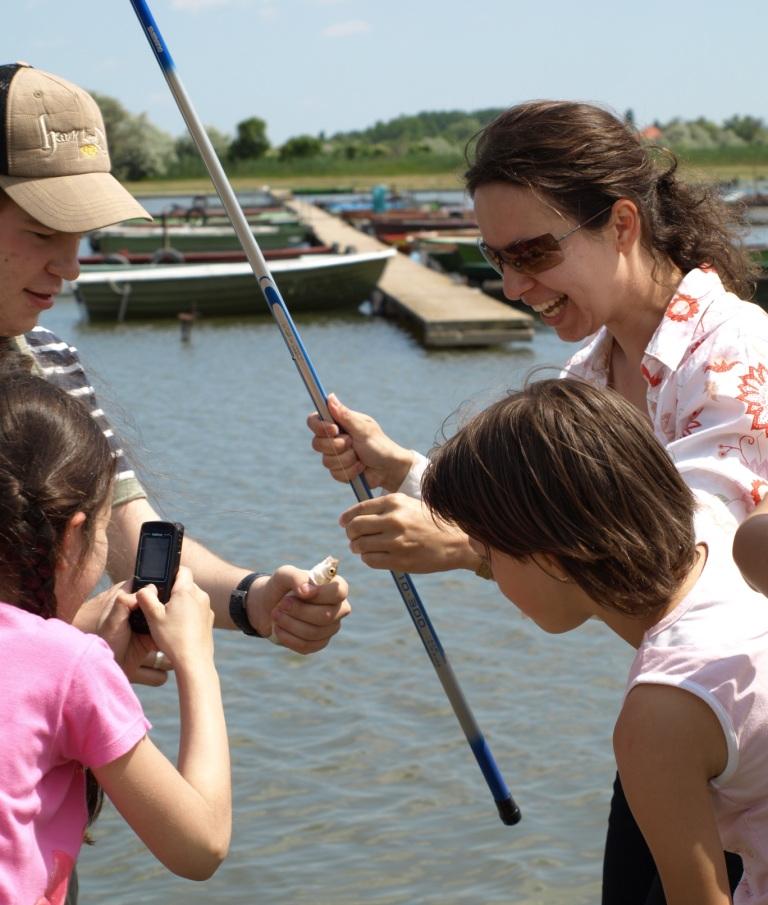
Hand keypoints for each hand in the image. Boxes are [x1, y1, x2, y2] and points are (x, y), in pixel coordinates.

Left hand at [94, 584, 171, 686]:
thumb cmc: (105, 640)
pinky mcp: (154, 633)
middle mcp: (139, 607)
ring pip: (163, 611)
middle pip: (157, 595)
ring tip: (180, 613)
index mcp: (127, 597)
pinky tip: (177, 627)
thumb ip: (125, 603)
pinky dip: (171, 627)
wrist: (111, 665)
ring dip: (170, 612)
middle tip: (176, 600)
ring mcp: (147, 620)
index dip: (155, 579)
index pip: (143, 581)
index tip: (169, 580)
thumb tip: (147, 589)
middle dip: (166, 597)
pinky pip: (166, 627)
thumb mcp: (112, 620)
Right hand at [133, 566, 213, 668]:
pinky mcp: (210, 620)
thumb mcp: (153, 617)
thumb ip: (146, 598)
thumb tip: (144, 588)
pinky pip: (198, 610)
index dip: (170, 572)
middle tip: (160, 605)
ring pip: (192, 597)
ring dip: (181, 603)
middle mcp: (200, 595)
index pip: (182, 570)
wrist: (194, 661)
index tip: (161, 583)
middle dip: (173, 591)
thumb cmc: (172, 638)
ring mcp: (207, 608)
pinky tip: (179, 628)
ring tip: (168, 619)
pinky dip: (189, 614)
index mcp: (187, 590)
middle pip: (186, 584)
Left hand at [246, 566, 350, 654]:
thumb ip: (296, 577)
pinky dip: (288, 637)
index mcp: (335, 587)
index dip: (321, 594)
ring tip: (276, 614)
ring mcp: (331, 627)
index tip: (301, 592)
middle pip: (326, 616)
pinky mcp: (319, 643)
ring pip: (314, 632)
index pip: (339, 592)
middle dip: (299, 611)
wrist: (269, 607)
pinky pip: (306, 645)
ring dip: (290, 623)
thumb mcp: (284, 575)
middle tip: (281, 605)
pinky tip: (278, 628)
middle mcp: (338, 608)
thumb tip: (306, 591)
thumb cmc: (281, 587)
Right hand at [307, 393, 415, 491]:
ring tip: (360, 457)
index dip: (319, 427)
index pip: (314, 420)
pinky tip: (360, 467)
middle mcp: (333, 438)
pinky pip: (335, 473)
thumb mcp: (363, 429)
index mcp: (338, 424)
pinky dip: (350, 471)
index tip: (334, 430)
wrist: (389, 469)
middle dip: (337, 446)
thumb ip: (345, 416)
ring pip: (326, 460)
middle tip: (353, 444)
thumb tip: (330, 397)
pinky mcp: (338, 470)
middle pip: (317, 443)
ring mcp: (335, 455)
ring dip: (347, 459)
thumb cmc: (379, 445)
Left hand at [339, 493, 480, 573]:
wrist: (456, 541)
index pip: (359, 509)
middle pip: (355, 527)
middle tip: (354, 538)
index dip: (347, 518)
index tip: (344, 523)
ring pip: (360, 545)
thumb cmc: (429, 522)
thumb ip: (384, 508)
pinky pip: (370, 560)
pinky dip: (368, 559)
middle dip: (350, 534)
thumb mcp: (408, 505)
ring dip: (358, 548)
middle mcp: (393, 520)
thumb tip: (354, 517)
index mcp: (394, 502)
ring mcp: (396, 541)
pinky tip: (375, 556)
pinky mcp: (399, 560)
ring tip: (364, 548)